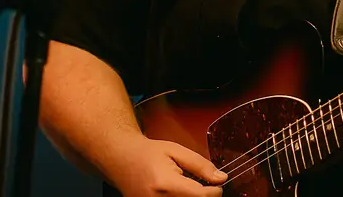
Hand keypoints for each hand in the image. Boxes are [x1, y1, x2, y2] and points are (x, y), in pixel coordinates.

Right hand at [107, 136, 226, 196]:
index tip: (216, 183)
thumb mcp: (177, 151)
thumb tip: (221, 178)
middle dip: (204, 196)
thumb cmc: (148, 153)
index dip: (215, 191)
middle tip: (204, 185)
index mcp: (166, 184)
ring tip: (187, 187)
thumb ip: (200, 165)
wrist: (121, 160)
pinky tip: (179, 193)